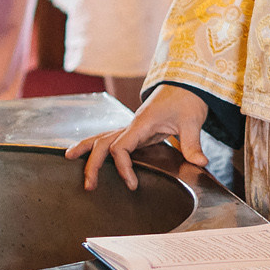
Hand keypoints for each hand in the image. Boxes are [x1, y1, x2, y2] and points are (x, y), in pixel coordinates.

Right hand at [67, 83, 207, 186]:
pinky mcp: (136, 129)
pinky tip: (89, 152)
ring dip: (86, 148)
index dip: (122, 167)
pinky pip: (112, 138)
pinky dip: (98, 145)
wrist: (187, 84)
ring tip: (68, 158)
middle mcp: (132, 124)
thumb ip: (193, 144)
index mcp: (142, 123)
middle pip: (103, 143)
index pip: (121, 148)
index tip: (132, 184)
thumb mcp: (193, 121)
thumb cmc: (187, 100)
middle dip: (93, 163)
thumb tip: (200, 164)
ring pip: (102, 136)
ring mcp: (132, 126)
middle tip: (89, 185)